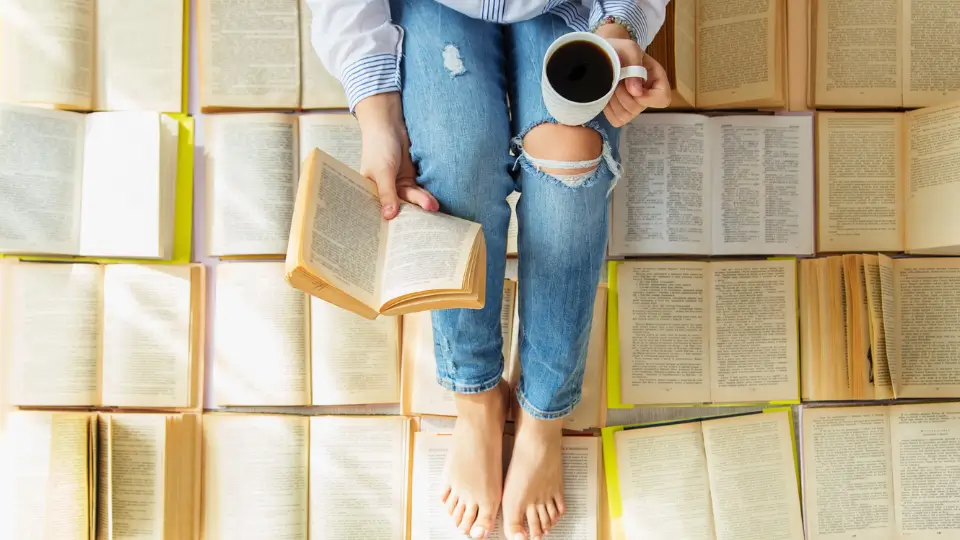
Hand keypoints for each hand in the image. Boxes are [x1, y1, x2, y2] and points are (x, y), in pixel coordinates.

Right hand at [354, 92, 438, 218]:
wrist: (390, 126)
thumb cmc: (379, 146)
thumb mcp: (383, 171)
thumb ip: (387, 193)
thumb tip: (389, 216)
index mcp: (370, 192)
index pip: (378, 211)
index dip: (388, 224)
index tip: (398, 238)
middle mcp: (383, 192)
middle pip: (398, 207)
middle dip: (410, 215)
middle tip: (421, 226)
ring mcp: (397, 186)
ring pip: (411, 199)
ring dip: (422, 202)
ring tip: (433, 207)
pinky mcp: (409, 179)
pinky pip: (419, 191)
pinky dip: (426, 196)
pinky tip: (434, 203)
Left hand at [595, 25, 670, 126]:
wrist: (601, 55)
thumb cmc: (618, 49)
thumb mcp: (629, 49)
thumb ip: (635, 65)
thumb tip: (636, 92)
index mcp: (656, 79)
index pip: (663, 98)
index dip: (648, 97)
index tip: (633, 88)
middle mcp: (647, 95)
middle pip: (638, 107)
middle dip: (623, 93)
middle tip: (615, 79)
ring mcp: (633, 106)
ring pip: (626, 115)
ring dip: (613, 100)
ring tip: (610, 84)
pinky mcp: (619, 113)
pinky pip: (615, 119)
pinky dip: (607, 109)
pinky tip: (606, 95)